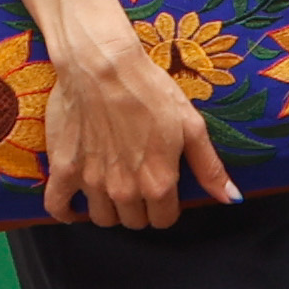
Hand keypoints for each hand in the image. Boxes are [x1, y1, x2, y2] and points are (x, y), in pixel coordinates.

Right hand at [40, 18, 236, 231]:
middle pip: (134, 221)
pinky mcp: (63, 170)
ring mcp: (92, 183)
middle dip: (139, 208)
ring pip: (102, 218)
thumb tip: (230, 198)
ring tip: (112, 188)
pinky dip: (65, 212)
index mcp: (159, 182)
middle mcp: (125, 190)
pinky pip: (57, 207)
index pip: (164, 219)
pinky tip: (75, 207)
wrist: (103, 66)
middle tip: (137, 183)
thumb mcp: (191, 126)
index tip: (162, 190)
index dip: (166, 207)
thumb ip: (209, 167)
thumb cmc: (149, 90)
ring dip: (109, 209)